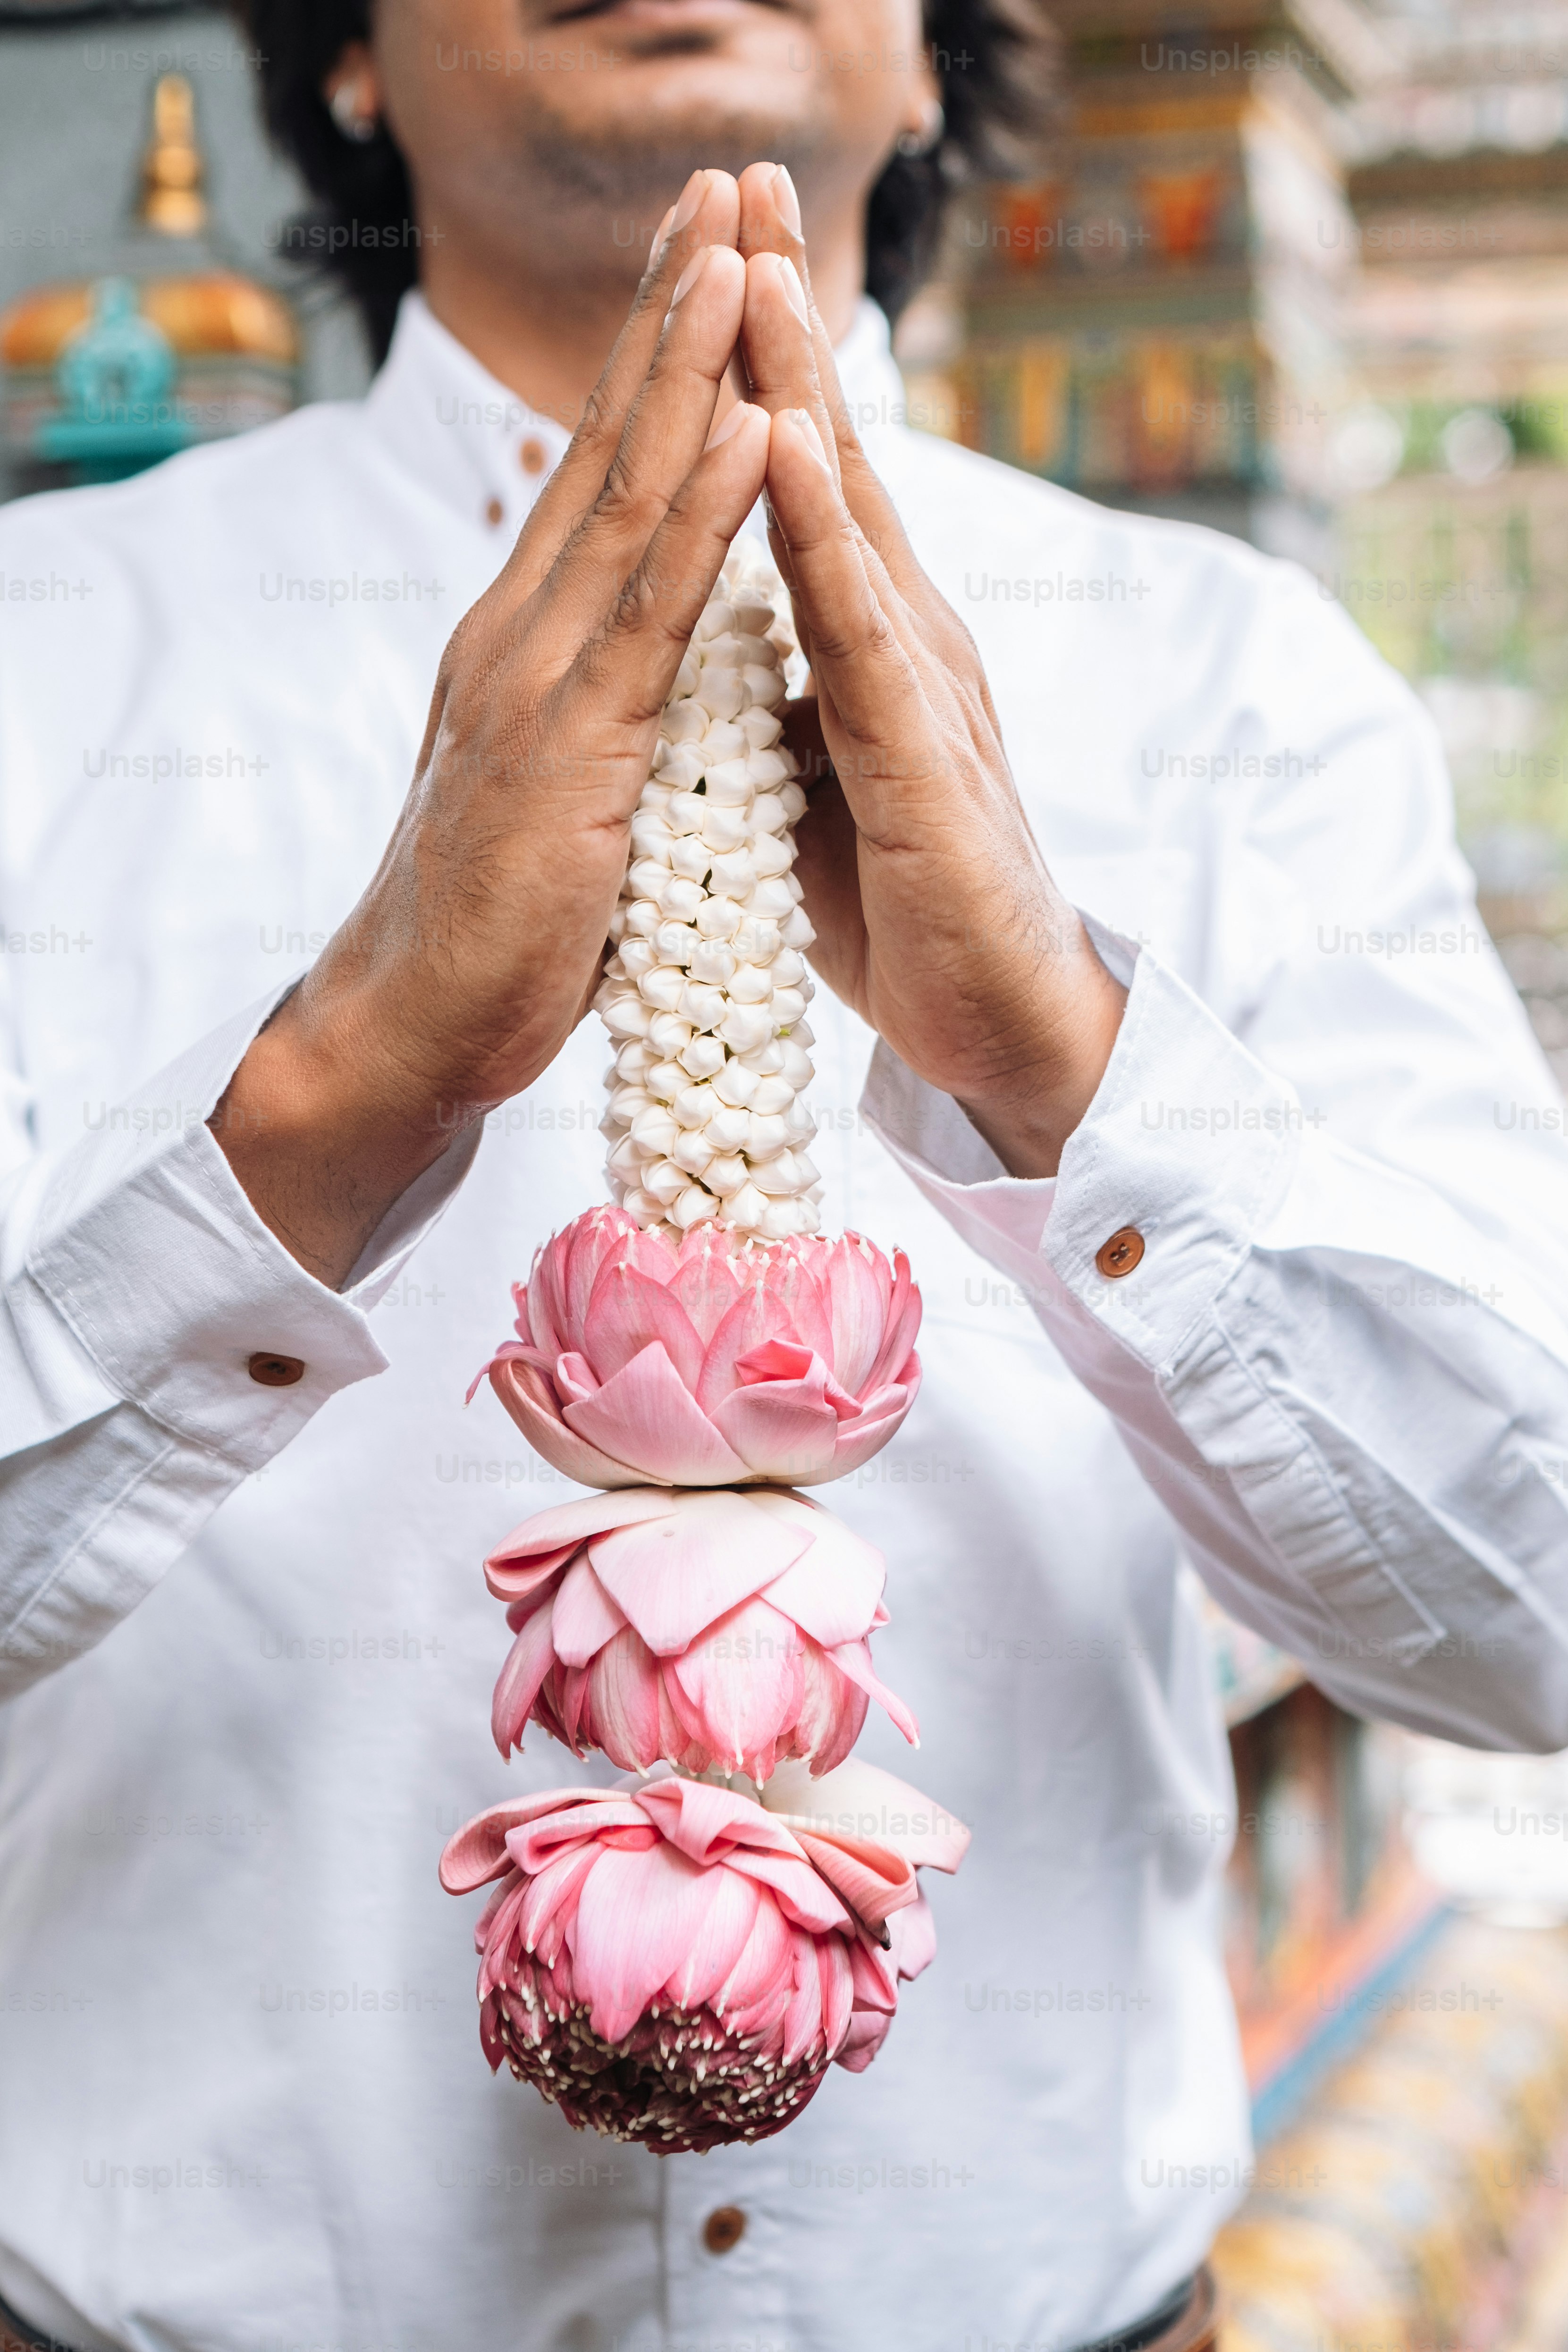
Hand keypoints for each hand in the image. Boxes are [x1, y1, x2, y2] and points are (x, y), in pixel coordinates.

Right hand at [214, 172, 770, 1285]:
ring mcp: (538, 687)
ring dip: (688, 373)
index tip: (699, 255)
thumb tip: (633, 663)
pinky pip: (652, 617)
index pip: (595, 474)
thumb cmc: (501, 916)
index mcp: (527, 643)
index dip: (648, 358)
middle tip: (718, 188)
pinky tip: (747, 431)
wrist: (417, 1023)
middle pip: (602, 447)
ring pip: (624, 502)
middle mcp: (521, 638)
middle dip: (665, 315)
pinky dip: (702, 516)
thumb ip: (590, 702)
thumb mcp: (555, 778)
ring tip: (740, 257)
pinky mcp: (570, 754)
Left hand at [733, 165, 1126, 1177]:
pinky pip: (862, 628)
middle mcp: (900, 639)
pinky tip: (789, 447)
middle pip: (830, 456)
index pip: (797, 482)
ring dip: (804, 385)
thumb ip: (768, 693)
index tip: (704, 250)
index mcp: (859, 643)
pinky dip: (823, 533)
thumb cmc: (898, 904)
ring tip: (760, 265)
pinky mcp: (926, 759)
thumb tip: (710, 641)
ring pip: (851, 513)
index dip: (755, 368)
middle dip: (784, 320)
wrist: (997, 1023)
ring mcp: (922, 689)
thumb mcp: (806, 773)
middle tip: (741, 185)